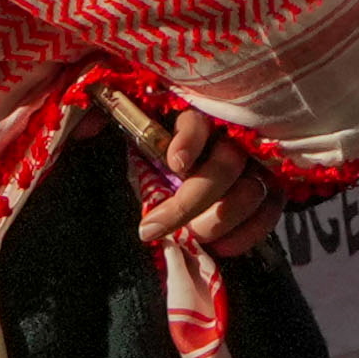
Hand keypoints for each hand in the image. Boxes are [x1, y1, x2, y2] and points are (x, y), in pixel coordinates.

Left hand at [113, 92, 273, 257]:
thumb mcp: (142, 121)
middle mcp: (235, 132)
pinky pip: (269, 212)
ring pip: (249, 193)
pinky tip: (220, 246)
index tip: (174, 163)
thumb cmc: (167, 136)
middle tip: (149, 229)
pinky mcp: (275, 185)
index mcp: (199, 111)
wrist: (210, 151)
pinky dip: (246, 235)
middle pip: (223, 167)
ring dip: (216, 222)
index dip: (189, 140)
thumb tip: (83, 130)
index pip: (198, 120)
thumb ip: (119, 119)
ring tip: (191, 236)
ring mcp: (259, 159)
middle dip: (187, 204)